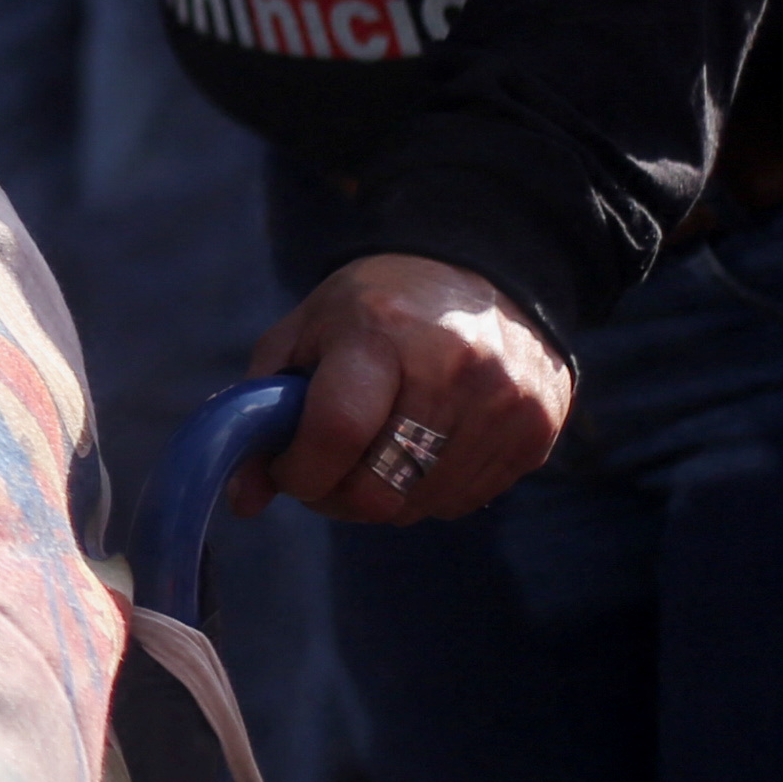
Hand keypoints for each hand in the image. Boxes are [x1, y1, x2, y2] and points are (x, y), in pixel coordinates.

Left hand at [240, 254, 572, 525]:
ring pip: (418, 507)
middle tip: (326, 469)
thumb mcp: (306, 330)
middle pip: (377, 491)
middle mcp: (454, 370)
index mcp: (383, 332)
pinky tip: (423, 447)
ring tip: (374, 451)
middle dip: (334, 496)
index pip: (336, 433)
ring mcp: (504, 406)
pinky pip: (461, 502)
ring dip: (381, 496)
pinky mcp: (536, 434)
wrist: (485, 274)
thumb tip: (246, 500)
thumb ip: (262, 409)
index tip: (288, 465)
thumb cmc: (377, 306)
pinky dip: (427, 491)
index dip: (299, 470)